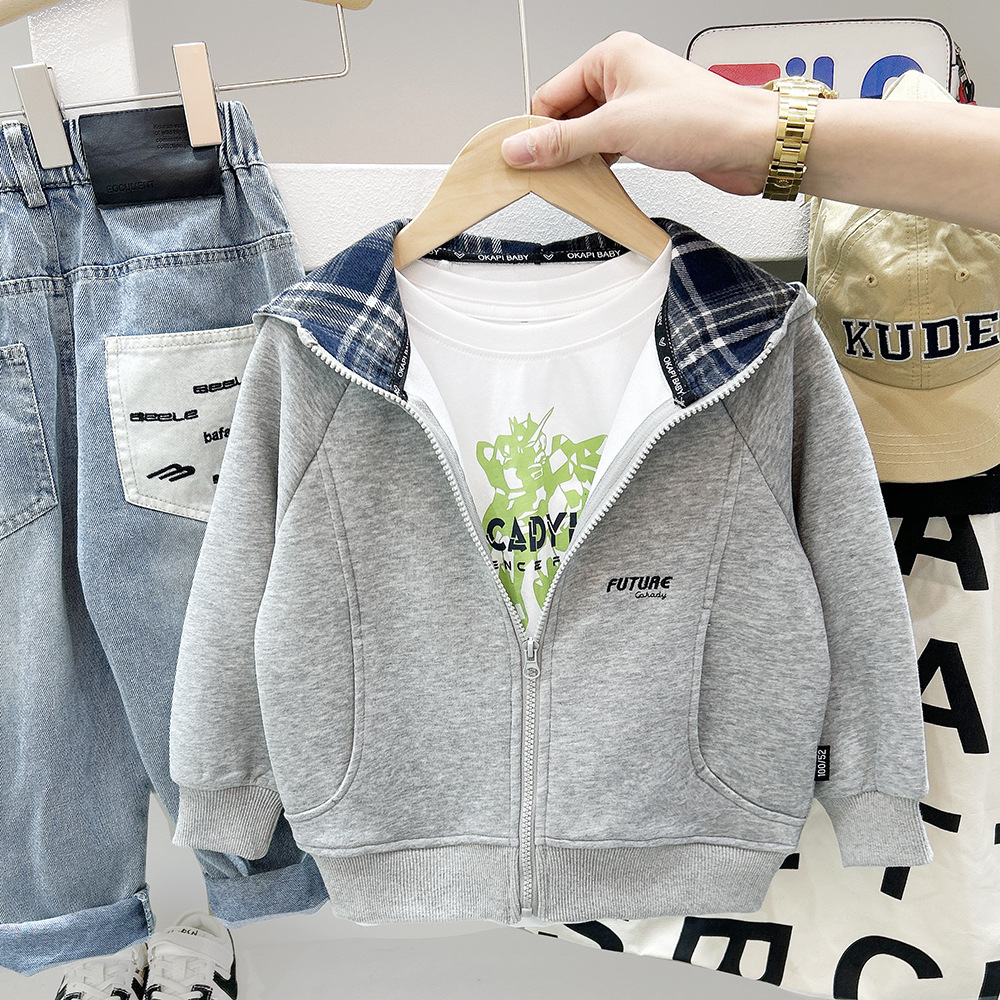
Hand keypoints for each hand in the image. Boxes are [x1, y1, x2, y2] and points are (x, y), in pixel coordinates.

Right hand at [501, 32, 778, 195]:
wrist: (748, 145)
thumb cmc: (701, 119)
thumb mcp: (617, 130)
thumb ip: (563, 142)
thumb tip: (520, 148)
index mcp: (611, 58)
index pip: (550, 95)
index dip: (537, 131)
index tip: (525, 160)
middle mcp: (622, 76)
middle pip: (565, 116)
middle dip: (559, 146)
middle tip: (552, 175)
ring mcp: (635, 104)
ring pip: (586, 134)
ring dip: (580, 159)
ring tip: (581, 178)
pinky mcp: (646, 131)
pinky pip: (606, 147)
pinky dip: (598, 166)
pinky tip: (599, 181)